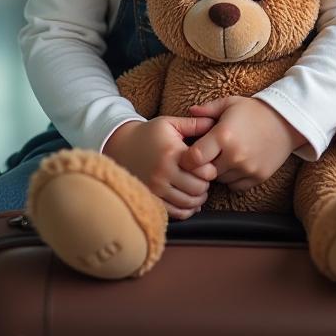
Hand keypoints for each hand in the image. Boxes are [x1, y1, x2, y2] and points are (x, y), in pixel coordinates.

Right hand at [104, 116, 218, 219]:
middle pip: (198, 188)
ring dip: (198, 198)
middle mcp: (163, 172)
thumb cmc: (149, 133)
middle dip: (206, 184)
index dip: (211, 169)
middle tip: (204, 178)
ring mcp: (156, 188)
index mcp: (171, 153)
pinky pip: (175, 212)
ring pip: (188, 202)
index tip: (209, 165)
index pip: (203, 170)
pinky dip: (186, 210)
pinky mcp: (151, 198)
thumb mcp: (170, 123)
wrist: (121, 146)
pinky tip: (188, 200)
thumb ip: (194, 124)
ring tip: (198, 188)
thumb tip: (214, 122)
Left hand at [179, 97, 306, 192]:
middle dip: (204, 164)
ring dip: (219, 171)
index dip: (188, 158)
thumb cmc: (255, 111)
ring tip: (226, 155)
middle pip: (205, 171)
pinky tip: (238, 163)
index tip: (190, 153)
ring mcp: (247, 169)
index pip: (193, 158)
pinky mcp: (257, 178)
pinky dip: (233, 178)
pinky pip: (235, 186)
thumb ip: (208, 109)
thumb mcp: (230, 103)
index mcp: (224, 136)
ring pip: (220, 179)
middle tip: (210, 153)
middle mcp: (234, 156)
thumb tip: (190, 111)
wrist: (287, 122)